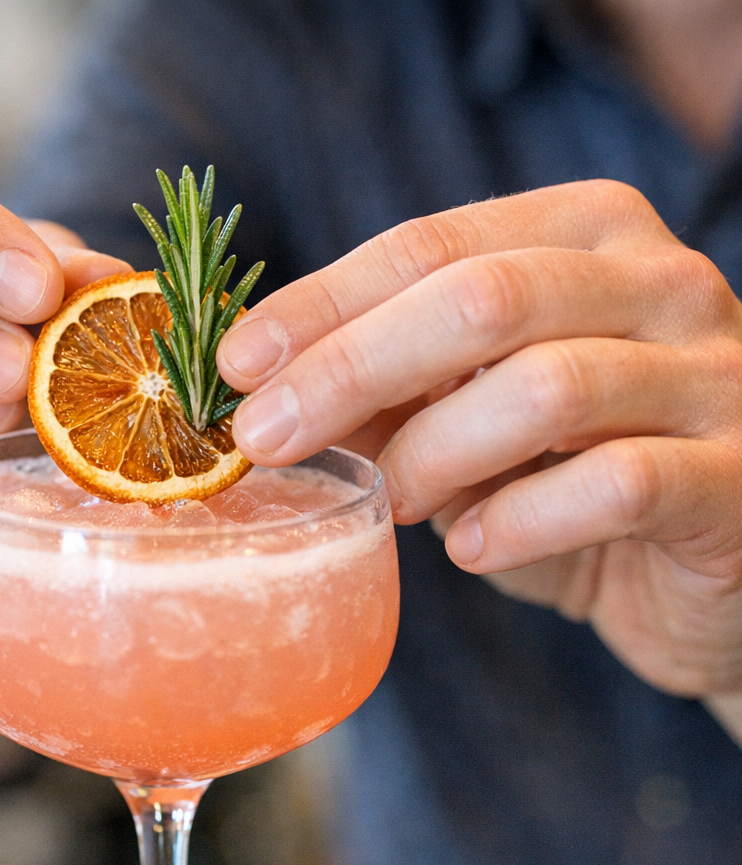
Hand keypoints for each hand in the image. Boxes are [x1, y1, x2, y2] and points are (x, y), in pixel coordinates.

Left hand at [217, 180, 741, 695]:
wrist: (706, 565)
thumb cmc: (569, 479)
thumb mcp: (467, 421)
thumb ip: (387, 395)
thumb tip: (264, 392)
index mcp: (584, 236)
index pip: (428, 245)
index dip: (320, 304)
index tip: (235, 364)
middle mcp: (660, 282)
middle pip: (477, 300)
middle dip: (347, 370)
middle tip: (267, 438)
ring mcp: (714, 373)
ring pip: (544, 387)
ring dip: (433, 453)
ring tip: (392, 501)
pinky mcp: (737, 476)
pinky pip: (616, 484)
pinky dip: (518, 522)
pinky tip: (471, 550)